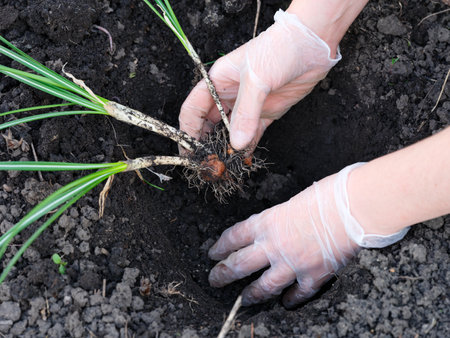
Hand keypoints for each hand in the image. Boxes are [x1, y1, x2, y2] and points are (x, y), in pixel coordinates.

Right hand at [179, 10, 340, 150]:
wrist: (312, 45)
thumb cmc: (279, 50)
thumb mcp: (256, 79)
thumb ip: (245, 112)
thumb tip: (236, 143)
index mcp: (217, 81)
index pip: (194, 109)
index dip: (188, 129)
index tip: (187, 150)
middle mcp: (229, 94)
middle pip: (210, 123)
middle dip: (206, 142)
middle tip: (206, 162)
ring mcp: (248, 105)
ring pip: (231, 131)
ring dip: (227, 147)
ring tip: (224, 165)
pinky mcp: (266, 113)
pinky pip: (253, 134)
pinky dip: (248, 146)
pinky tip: (244, 158)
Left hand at [208, 163, 408, 306]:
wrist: (353, 208)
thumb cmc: (327, 196)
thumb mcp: (293, 201)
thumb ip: (281, 219)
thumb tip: (279, 227)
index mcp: (267, 223)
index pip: (234, 237)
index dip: (220, 247)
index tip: (212, 253)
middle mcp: (274, 246)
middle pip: (240, 264)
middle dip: (223, 274)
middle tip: (214, 279)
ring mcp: (292, 264)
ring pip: (264, 286)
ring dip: (252, 294)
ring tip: (244, 299)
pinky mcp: (313, 276)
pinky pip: (298, 294)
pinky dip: (291, 300)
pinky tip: (286, 304)